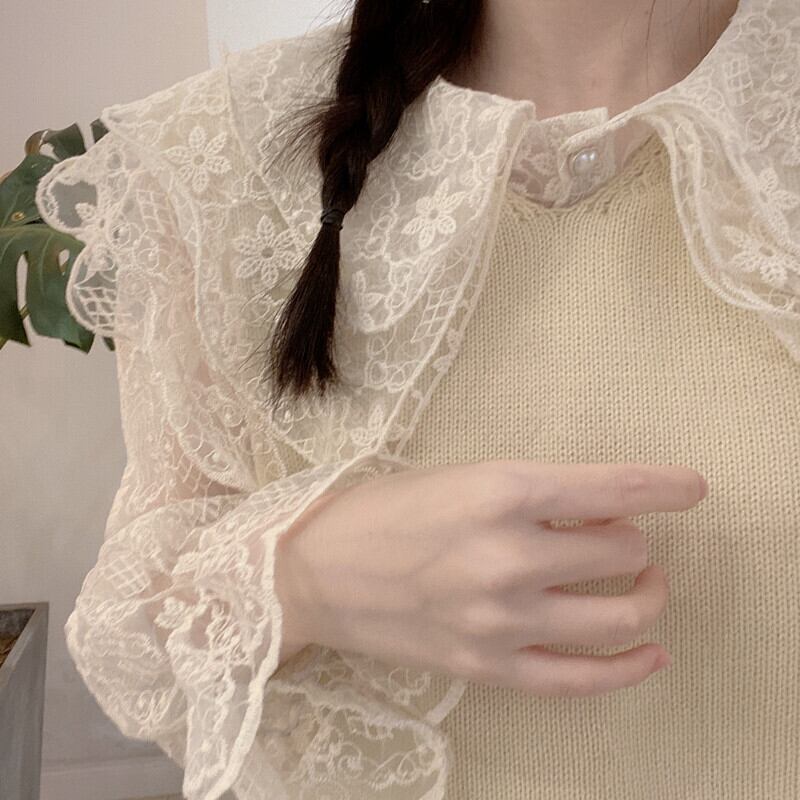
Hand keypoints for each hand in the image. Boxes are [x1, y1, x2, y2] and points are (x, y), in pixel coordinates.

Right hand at [274, 459, 706, 696]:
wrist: (313, 572)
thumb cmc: (381, 512)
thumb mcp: (460, 478)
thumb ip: (533, 495)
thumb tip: (601, 514)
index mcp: (499, 491)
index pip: (611, 488)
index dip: (664, 485)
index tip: (691, 487)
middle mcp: (508, 555)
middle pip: (623, 552)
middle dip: (634, 540)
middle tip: (616, 534)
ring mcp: (501, 619)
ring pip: (618, 617)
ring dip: (645, 597)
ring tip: (642, 586)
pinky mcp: (489, 666)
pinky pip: (580, 679)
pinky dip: (628, 670)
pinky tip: (650, 656)